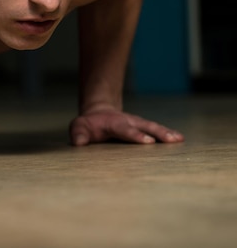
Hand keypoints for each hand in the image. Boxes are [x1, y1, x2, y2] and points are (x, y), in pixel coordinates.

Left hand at [69, 109, 183, 145]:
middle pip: (145, 126)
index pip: (125, 129)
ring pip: (154, 127)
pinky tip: (180, 140)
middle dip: (158, 133)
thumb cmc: (88, 125)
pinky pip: (157, 131)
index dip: (136, 135)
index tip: (148, 142)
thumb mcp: (79, 127)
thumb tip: (78, 143)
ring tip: (180, 139)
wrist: (99, 113)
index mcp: (113, 123)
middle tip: (171, 140)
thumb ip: (79, 134)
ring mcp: (138, 124)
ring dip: (166, 133)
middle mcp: (128, 121)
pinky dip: (168, 134)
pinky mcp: (144, 128)